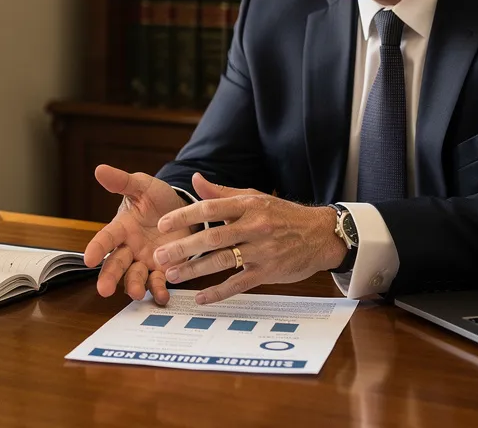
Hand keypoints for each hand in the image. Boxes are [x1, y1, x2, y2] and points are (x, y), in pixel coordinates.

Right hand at [82, 165, 190, 304]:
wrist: (184, 210)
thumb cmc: (158, 198)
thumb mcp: (143, 186)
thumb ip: (122, 181)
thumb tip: (99, 169)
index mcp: (122, 227)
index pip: (105, 238)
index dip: (96, 248)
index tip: (88, 259)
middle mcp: (130, 248)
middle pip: (116, 264)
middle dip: (109, 276)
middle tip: (103, 289)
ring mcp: (146, 261)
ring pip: (135, 277)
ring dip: (134, 286)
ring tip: (135, 293)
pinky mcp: (164, 270)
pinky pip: (159, 283)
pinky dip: (159, 291)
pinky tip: (162, 297)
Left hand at [153, 173, 346, 304]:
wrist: (319, 234)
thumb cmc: (282, 215)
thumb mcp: (254, 198)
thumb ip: (222, 192)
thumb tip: (196, 179)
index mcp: (248, 205)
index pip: (210, 207)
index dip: (184, 216)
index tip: (163, 225)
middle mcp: (253, 226)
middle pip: (212, 236)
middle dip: (183, 247)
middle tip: (158, 256)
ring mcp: (261, 250)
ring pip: (222, 261)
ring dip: (194, 269)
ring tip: (172, 276)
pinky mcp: (267, 271)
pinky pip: (239, 283)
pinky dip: (218, 292)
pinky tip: (200, 298)